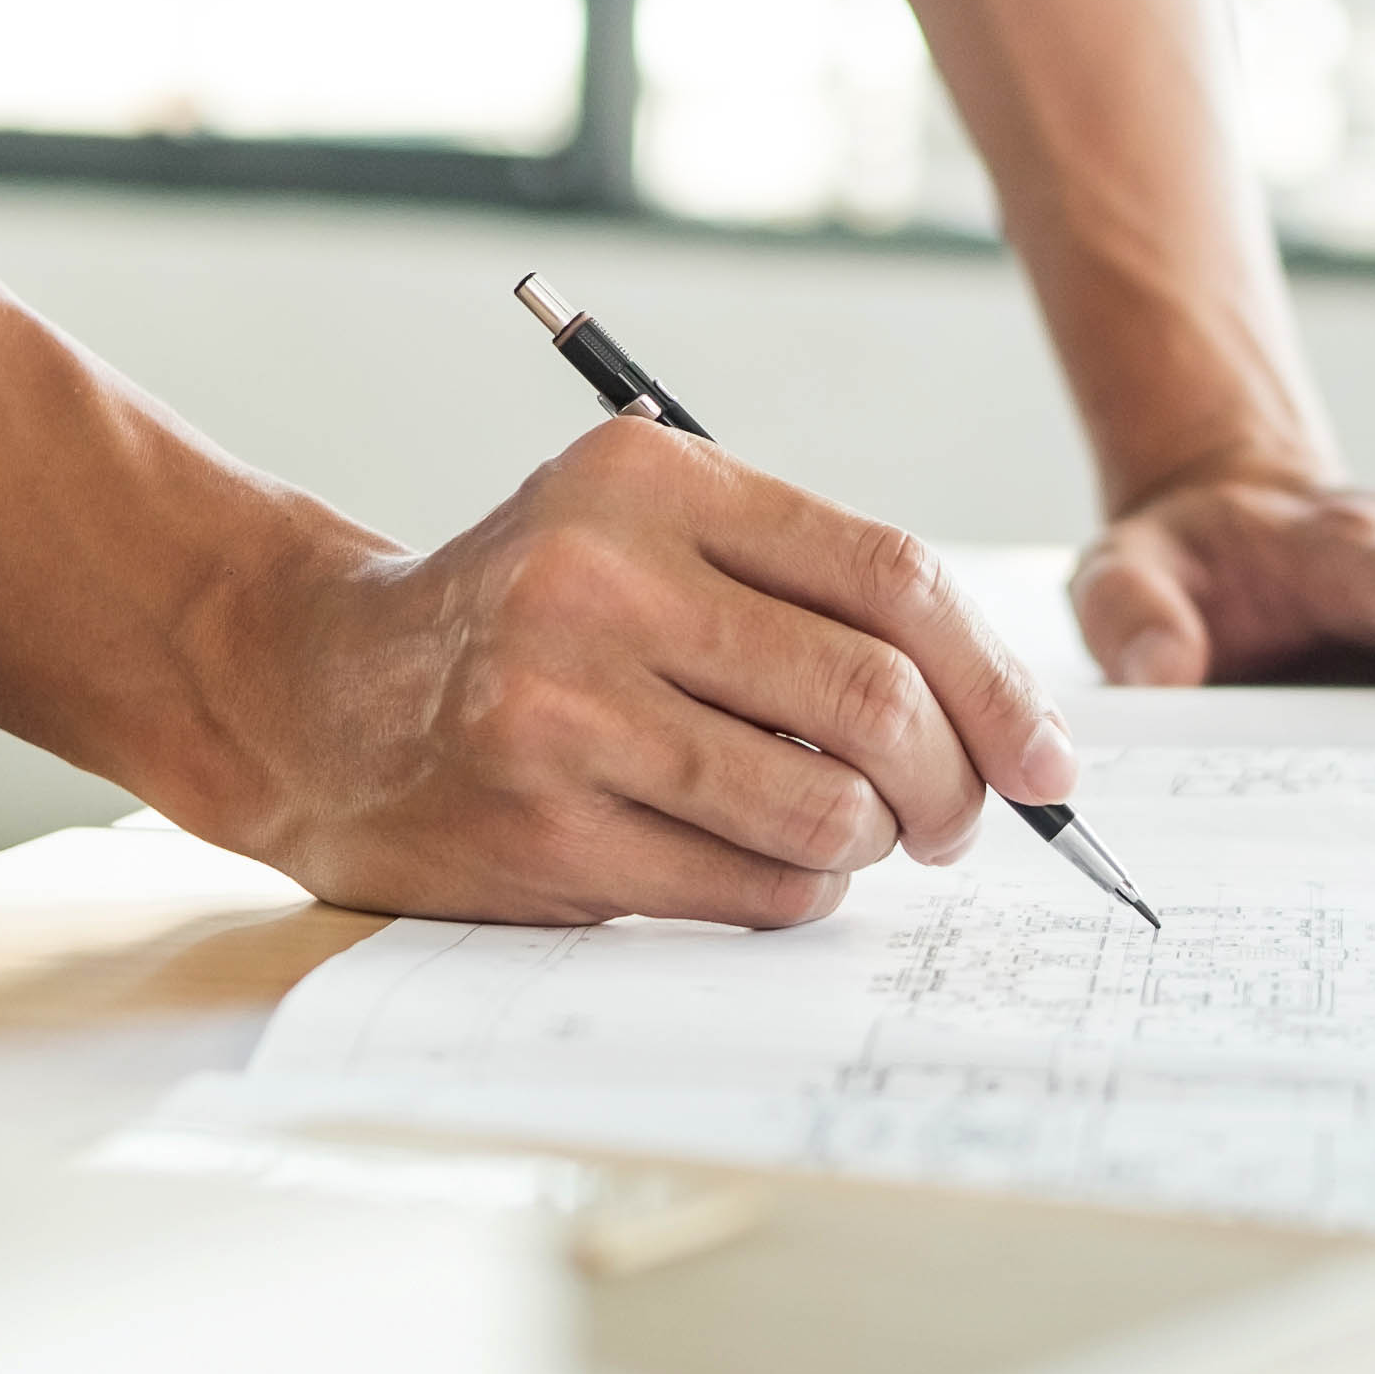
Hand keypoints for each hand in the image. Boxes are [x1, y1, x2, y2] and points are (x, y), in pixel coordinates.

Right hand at [184, 419, 1078, 928]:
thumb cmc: (529, 619)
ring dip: (871, 846)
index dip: (997, 678)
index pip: (890, 575)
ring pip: (824, 808)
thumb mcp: (647, 534)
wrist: (325, 695)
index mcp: (650, 481)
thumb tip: (1001, 718)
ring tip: (848, 836)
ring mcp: (564, 711)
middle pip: (874, 699)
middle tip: (958, 819)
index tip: (1049, 755)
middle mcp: (602, 582)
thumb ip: (803, 588)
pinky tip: (758, 862)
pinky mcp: (544, 831)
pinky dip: (795, 892)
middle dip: (955, 783)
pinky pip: (750, 888)